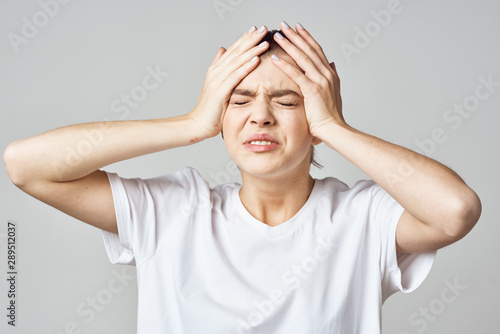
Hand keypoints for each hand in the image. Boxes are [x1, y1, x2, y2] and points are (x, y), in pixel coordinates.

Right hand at [188, 26, 269, 138]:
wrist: (198, 124)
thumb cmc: (211, 109)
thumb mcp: (217, 86)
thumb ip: (221, 68)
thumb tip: (223, 50)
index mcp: (216, 70)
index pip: (233, 50)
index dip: (244, 39)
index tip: (256, 29)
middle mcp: (216, 71)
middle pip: (236, 51)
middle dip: (250, 39)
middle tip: (263, 28)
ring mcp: (217, 80)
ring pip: (238, 61)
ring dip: (252, 50)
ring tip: (264, 41)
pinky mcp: (220, 91)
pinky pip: (236, 76)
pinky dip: (247, 66)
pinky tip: (256, 59)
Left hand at [270, 22, 343, 140]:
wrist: (335, 130)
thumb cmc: (331, 117)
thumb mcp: (334, 93)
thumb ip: (333, 77)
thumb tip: (332, 64)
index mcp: (330, 74)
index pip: (317, 51)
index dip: (307, 38)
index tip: (297, 28)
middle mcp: (326, 74)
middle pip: (309, 49)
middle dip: (296, 36)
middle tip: (284, 25)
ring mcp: (320, 81)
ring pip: (303, 58)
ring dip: (290, 45)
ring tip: (278, 36)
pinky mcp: (312, 90)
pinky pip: (297, 74)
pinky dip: (285, 65)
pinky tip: (275, 59)